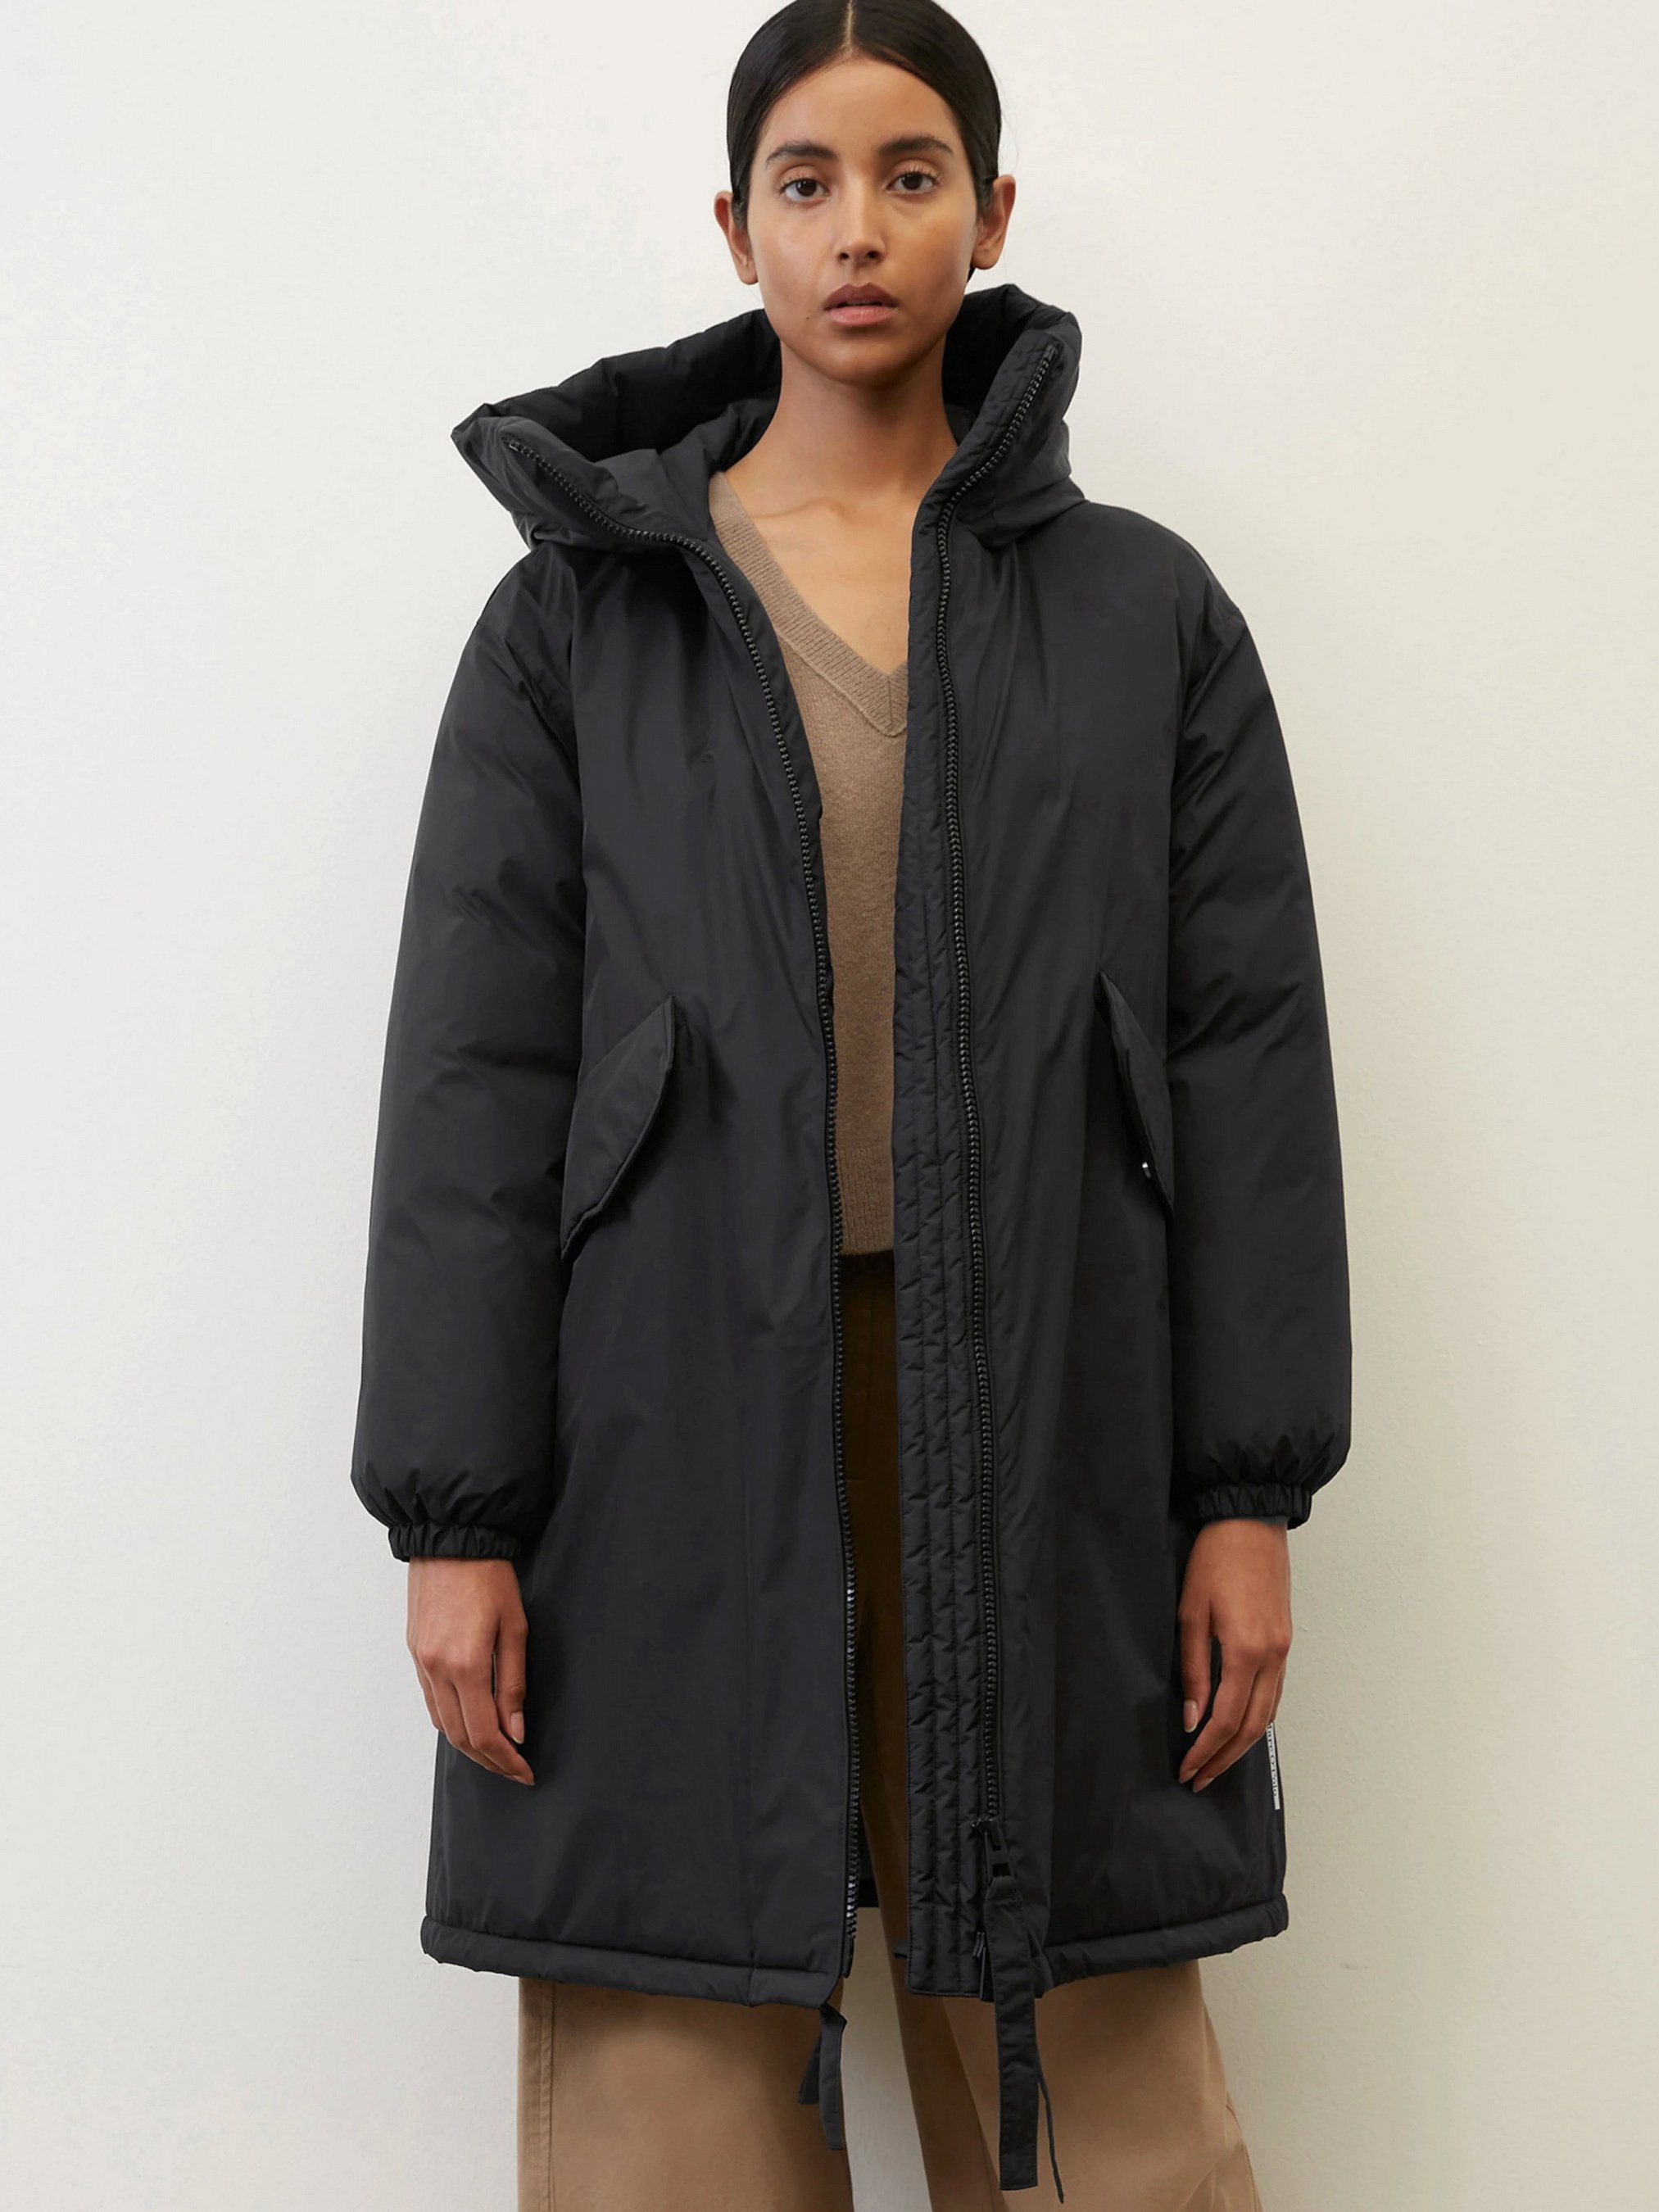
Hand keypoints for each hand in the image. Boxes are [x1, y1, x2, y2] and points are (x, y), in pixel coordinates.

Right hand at [406, 1558, 533, 1784]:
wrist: (450, 1538)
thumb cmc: (489, 1576)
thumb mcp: (515, 1628)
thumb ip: (513, 1683)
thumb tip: (516, 1731)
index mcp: (466, 1664)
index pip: (485, 1732)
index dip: (505, 1760)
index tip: (524, 1772)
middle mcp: (437, 1669)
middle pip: (460, 1736)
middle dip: (488, 1760)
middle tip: (513, 1769)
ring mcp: (421, 1662)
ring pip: (442, 1723)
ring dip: (468, 1744)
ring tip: (496, 1751)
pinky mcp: (415, 1652)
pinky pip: (430, 1701)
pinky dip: (450, 1720)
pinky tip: (470, 1721)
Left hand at [1176, 1519, 1290, 1791]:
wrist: (1249, 1521)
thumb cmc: (1215, 1560)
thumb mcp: (1190, 1613)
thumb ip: (1194, 1670)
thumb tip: (1193, 1718)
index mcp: (1246, 1652)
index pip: (1225, 1720)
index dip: (1205, 1751)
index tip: (1186, 1770)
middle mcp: (1272, 1658)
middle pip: (1252, 1727)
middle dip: (1225, 1759)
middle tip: (1199, 1779)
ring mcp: (1283, 1650)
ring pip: (1267, 1714)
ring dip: (1242, 1744)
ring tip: (1216, 1762)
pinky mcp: (1285, 1641)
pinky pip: (1275, 1694)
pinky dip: (1257, 1718)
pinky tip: (1239, 1727)